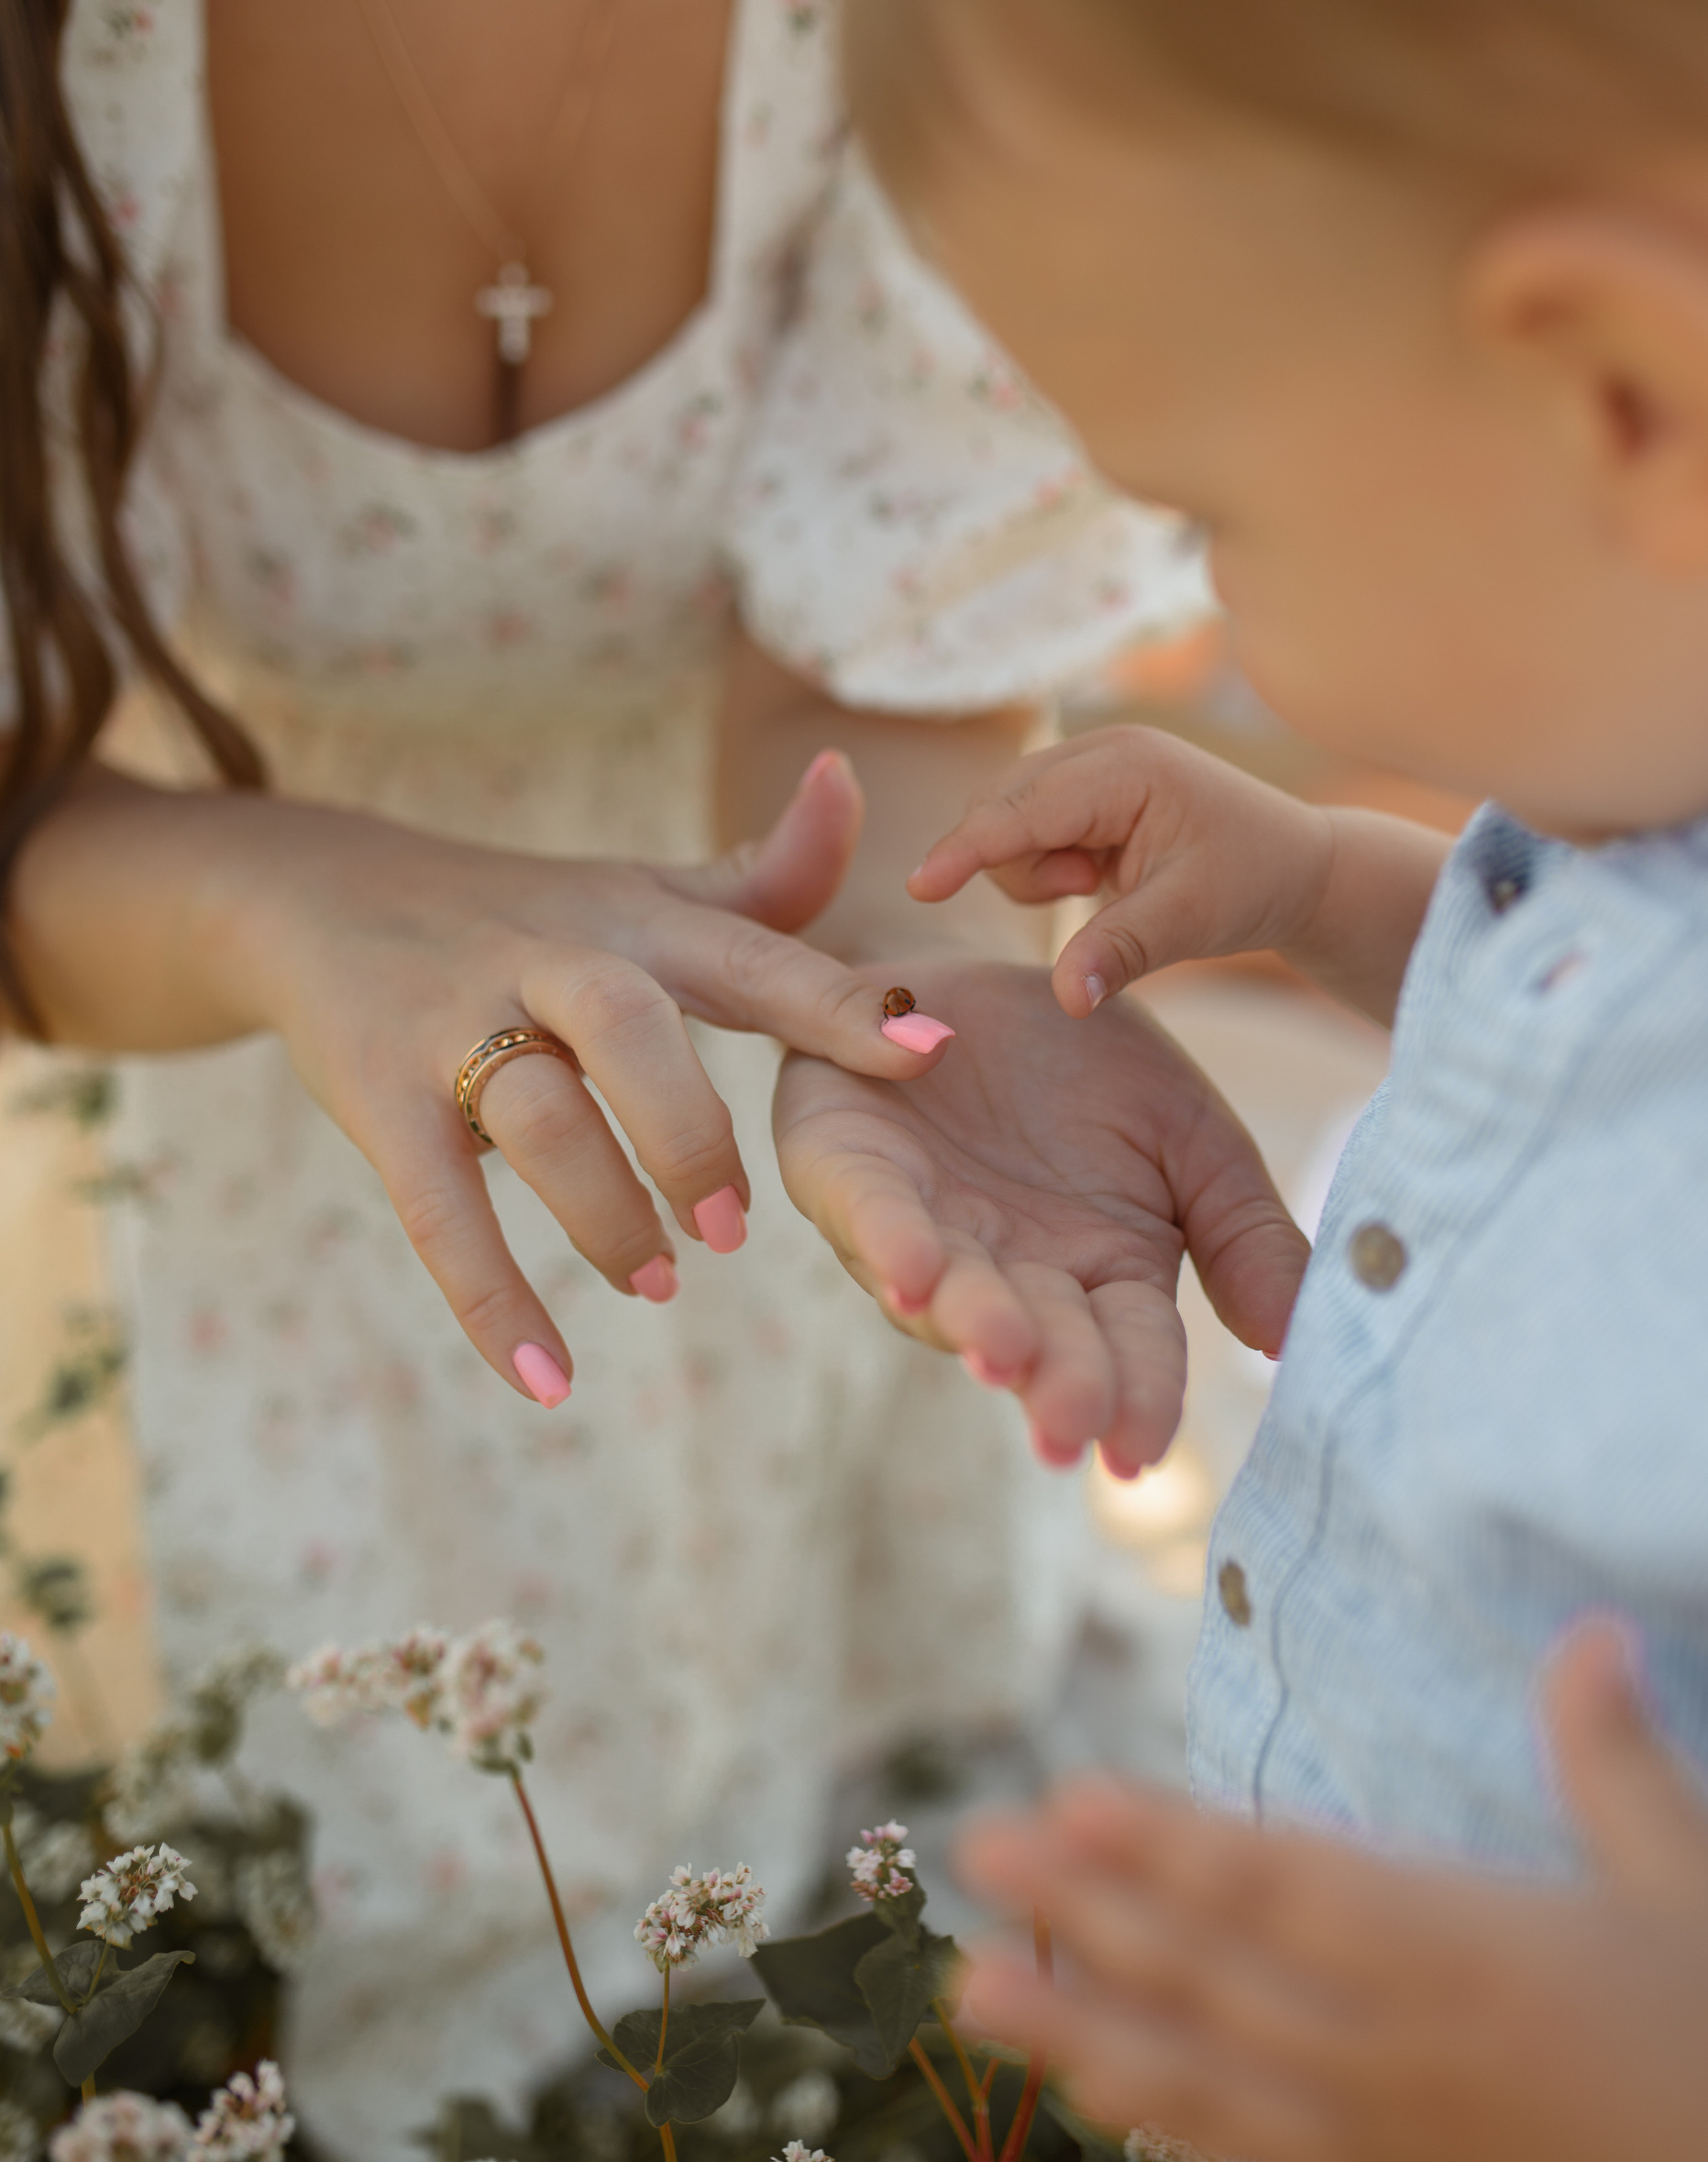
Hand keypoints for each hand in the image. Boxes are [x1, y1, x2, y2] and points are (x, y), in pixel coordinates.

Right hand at [227, 751, 949, 1403]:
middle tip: (738, 1230)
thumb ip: (765, 877)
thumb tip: (854, 780)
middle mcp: (548, 962)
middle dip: (687, 1127)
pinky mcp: (378, 1098)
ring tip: (659, 1283)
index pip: (752, 953)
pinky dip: (490, 1299)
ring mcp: (453, 1026)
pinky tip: (547, 1381)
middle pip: (625, 1025)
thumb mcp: (643, 894)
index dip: (841, 1002)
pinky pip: (434, 1209)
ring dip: (602, 1212)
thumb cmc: (529, 917)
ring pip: (534, 1116)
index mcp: (636, 923)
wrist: (324, 899)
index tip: (930, 1053)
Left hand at [772, 960, 1308, 1468]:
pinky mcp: (846, 1169)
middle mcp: (1006, 1272)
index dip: (1135, 1396)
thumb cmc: (1094, 1064)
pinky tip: (913, 1276)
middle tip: (1069, 1427)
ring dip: (973, 1325)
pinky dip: (890, 1243)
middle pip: (1038, 1338)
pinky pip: (867, 1213)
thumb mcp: (1195, 1137)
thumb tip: (1293, 1339)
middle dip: (1053, 1380)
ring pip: (948, 1294)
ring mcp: (925, 1227)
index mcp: (1098, 1273)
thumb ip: (1244, 1233)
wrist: (990, 970)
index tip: (1139, 1452)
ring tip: (1002, 1357)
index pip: (1128, 1346)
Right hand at [908, 725, 1330, 1016]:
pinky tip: (1098, 875)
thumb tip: (1065, 1000)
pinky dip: (1047, 865)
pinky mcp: (1086, 791)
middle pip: (998, 808)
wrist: (1300, 867)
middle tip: (1089, 890)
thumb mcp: (1191, 920)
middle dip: (1020, 865)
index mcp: (1124, 768)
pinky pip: (1026, 831)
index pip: (1021, 811)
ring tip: (1100, 884)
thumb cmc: (1255, 881)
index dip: (967, 850)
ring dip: (1035, 869)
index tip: (921, 887)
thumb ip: (1120, 952)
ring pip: (1005, 823)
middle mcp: (1099, 752)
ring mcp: (1090, 767)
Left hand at [955, 1623, 1707, 2161]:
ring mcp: (1401, 2138)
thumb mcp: (1702, 1882)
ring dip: (1080, 2030)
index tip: (1068, 1800)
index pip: (1286, 1889)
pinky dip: (1170, 2124)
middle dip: (1083, 1910)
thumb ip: (1617, 1753)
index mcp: (1472, 1953)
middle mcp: (1410, 2050)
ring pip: (1209, 2080)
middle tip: (971, 1845)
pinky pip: (1263, 2161)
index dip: (1167, 1847)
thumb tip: (1591, 1627)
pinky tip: (1096, 2092)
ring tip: (970, 1990)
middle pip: (1216, 1975)